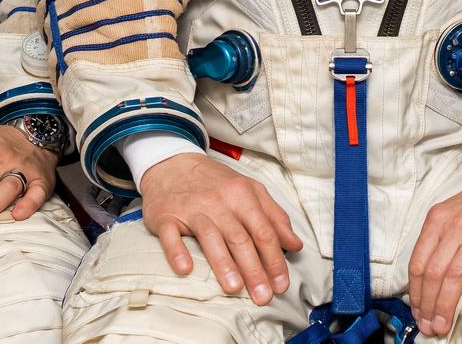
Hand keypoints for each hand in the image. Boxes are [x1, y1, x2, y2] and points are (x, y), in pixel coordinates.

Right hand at [138, 152, 302, 304]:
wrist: (172, 164)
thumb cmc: (215, 183)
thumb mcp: (249, 191)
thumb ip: (274, 217)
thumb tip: (295, 245)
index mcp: (243, 195)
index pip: (264, 231)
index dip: (275, 260)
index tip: (281, 285)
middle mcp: (219, 201)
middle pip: (240, 238)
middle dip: (254, 270)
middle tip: (262, 296)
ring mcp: (192, 209)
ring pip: (210, 237)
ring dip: (223, 264)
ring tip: (234, 289)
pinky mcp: (167, 217)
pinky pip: (171, 236)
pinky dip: (177, 252)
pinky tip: (186, 269)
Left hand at [407, 174, 461, 337]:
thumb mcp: (451, 214)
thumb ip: (437, 242)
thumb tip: (425, 282)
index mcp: (437, 220)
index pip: (419, 263)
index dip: (416, 293)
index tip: (418, 312)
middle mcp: (455, 225)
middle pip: (435, 272)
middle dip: (429, 305)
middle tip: (430, 326)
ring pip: (456, 273)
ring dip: (447, 304)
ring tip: (444, 324)